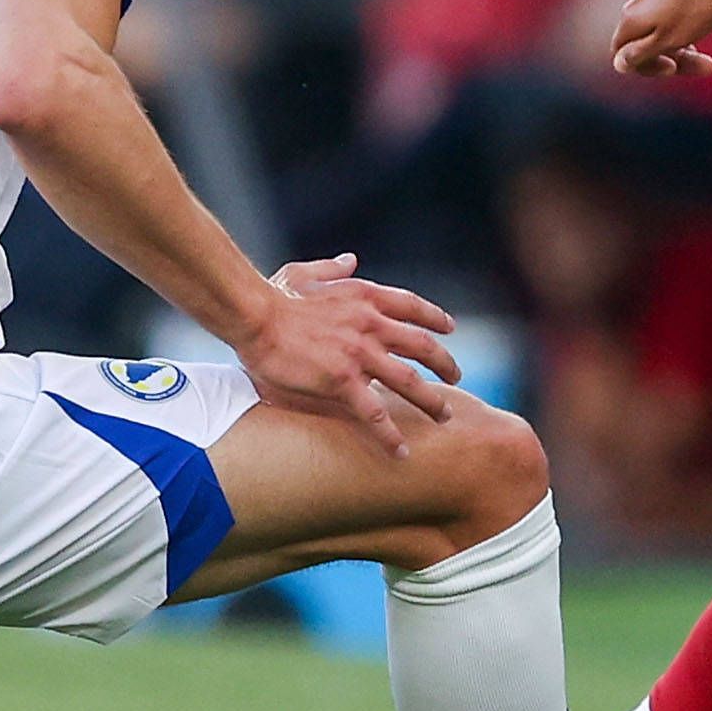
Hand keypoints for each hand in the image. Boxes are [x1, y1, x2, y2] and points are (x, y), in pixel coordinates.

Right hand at [238, 254, 461, 454]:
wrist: (255, 316)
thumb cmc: (273, 295)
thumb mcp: (306, 272)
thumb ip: (332, 269)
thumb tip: (350, 259)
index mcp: (364, 296)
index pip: (412, 306)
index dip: (435, 318)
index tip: (449, 329)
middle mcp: (371, 324)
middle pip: (422, 345)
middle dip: (445, 363)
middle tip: (457, 378)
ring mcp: (360, 354)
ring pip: (409, 381)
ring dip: (431, 400)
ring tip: (444, 416)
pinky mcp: (343, 381)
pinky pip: (375, 413)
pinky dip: (390, 434)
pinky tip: (400, 451)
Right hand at [609, 0, 711, 79]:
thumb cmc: (697, 4)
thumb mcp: (670, 39)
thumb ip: (640, 54)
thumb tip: (618, 64)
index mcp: (629, 19)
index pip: (623, 54)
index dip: (648, 67)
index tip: (675, 67)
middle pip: (643, 37)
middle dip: (673, 54)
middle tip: (706, 63)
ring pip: (653, 17)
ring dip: (675, 33)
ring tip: (703, 33)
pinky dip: (674, 10)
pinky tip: (694, 9)